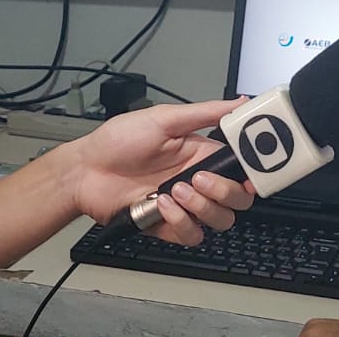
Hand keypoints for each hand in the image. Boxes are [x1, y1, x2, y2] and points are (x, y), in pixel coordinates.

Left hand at [67, 98, 255, 245]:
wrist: (85, 171)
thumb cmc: (117, 141)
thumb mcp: (163, 118)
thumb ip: (205, 113)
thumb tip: (239, 102)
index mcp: (201, 153)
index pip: (241, 168)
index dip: (252, 174)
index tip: (250, 173)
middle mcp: (197, 180)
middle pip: (238, 199)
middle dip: (226, 192)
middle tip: (201, 179)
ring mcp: (184, 205)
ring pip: (220, 220)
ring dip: (202, 207)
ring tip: (173, 190)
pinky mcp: (168, 225)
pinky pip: (192, 235)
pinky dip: (180, 222)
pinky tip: (159, 204)